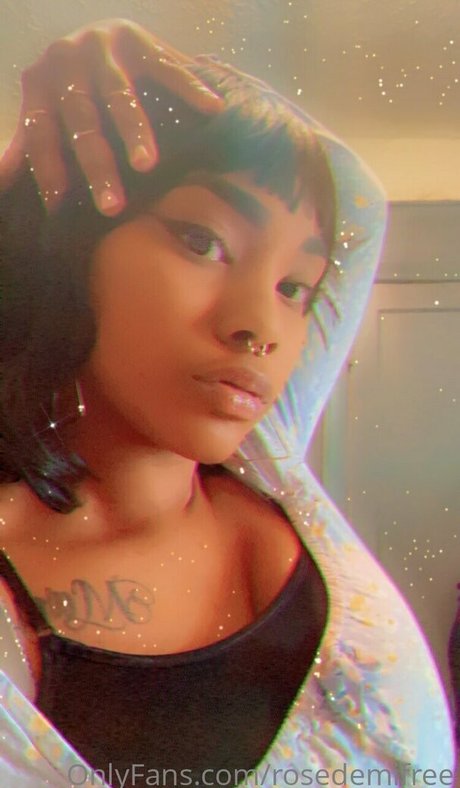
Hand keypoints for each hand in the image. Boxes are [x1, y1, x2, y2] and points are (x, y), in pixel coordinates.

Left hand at [0, 19, 223, 214]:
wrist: (105, 38)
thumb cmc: (75, 88)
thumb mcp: (48, 111)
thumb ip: (29, 143)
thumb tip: (2, 182)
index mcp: (40, 81)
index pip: (41, 131)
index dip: (48, 169)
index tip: (59, 207)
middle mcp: (67, 58)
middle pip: (82, 121)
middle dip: (96, 166)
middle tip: (111, 207)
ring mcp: (104, 46)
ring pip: (119, 97)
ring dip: (134, 132)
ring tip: (146, 165)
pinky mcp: (141, 39)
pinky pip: (167, 68)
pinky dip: (189, 89)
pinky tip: (210, 110)